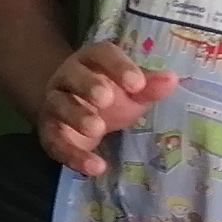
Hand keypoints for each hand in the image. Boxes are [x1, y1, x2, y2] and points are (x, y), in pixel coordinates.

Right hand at [37, 43, 175, 177]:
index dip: (118, 66)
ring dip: (77, 116)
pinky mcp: (50, 133)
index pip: (101, 54)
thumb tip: (172, 79)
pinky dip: (75, 156)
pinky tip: (95, 167)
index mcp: (90, 60)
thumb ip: (149, 86)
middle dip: (89, 85)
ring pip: (59, 105)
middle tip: (106, 99)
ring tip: (97, 128)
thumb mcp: (131, 90)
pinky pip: (57, 143)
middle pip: (73, 75)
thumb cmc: (109, 96)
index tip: (137, 83)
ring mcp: (55, 104)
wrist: (72, 114)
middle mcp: (67, 77)